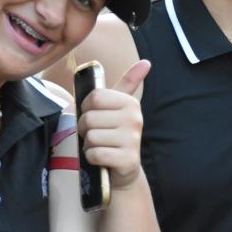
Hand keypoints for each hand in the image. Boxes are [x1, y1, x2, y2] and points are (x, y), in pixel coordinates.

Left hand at [77, 60, 149, 189]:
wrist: (124, 169)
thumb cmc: (115, 134)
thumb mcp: (120, 107)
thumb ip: (129, 83)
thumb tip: (146, 62)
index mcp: (131, 102)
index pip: (94, 97)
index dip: (86, 108)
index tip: (95, 115)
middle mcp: (135, 118)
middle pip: (89, 117)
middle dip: (85, 129)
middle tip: (97, 134)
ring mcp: (132, 139)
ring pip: (90, 137)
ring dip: (89, 145)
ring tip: (101, 146)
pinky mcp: (127, 159)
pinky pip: (95, 154)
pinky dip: (92, 158)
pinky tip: (102, 158)